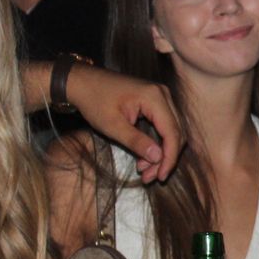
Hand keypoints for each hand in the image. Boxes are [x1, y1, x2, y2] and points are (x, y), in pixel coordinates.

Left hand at [64, 64, 183, 181]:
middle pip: (176, 132)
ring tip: (145, 170)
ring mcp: (161, 96)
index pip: (172, 132)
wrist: (82, 82)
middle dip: (165, 158)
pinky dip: (157, 143)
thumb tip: (158, 158)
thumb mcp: (112, 126)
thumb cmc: (94, 101)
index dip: (169, 157)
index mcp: (155, 97)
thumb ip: (136, 141)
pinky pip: (164, 125)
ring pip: (172, 130)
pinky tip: (145, 157)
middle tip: (151, 177)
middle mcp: (163, 94)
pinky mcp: (155, 101)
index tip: (161, 176)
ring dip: (161, 152)